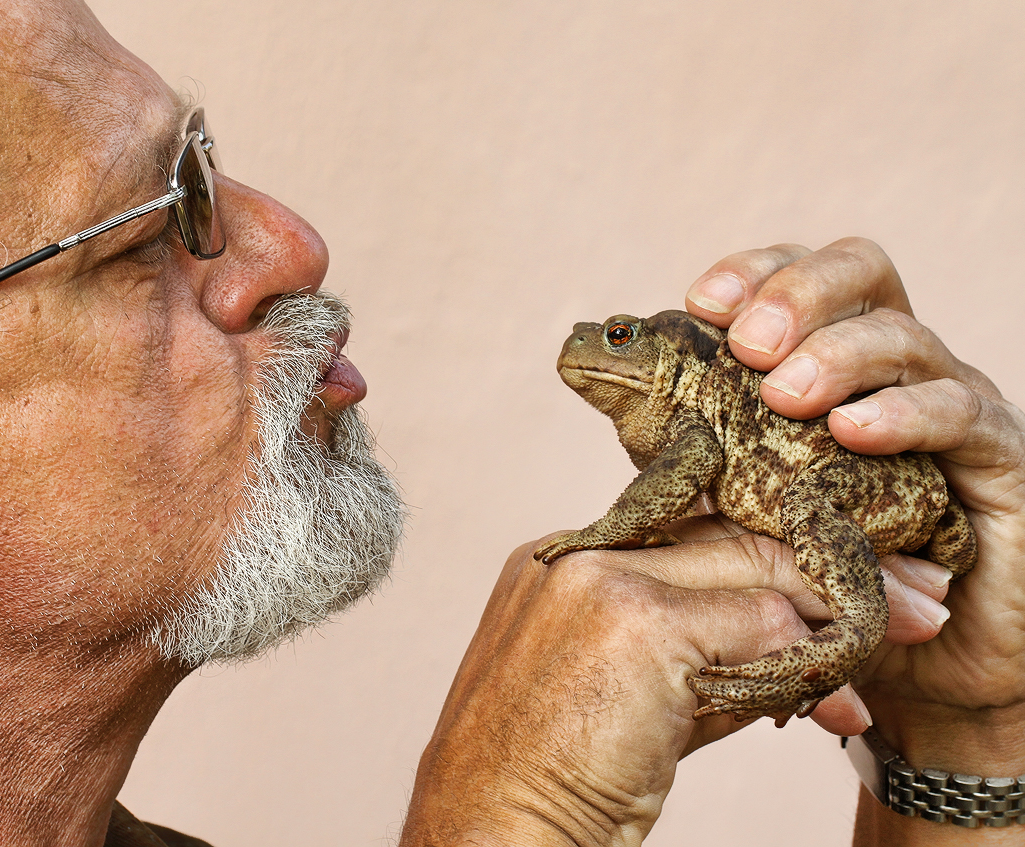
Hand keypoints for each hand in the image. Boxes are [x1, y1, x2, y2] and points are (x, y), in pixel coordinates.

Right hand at [401, 519, 947, 846]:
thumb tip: (800, 638)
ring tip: (881, 651)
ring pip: (753, 574)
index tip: (831, 574)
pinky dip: (805, 665)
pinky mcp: (639, 620)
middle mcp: (575, 554)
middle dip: (823, 572)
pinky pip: (759, 625)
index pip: (689, 532)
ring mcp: (602, 580)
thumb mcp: (625, 697)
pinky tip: (833, 700)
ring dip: (825, 620)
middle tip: (907, 599)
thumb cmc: (550, 780)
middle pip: (727, 541)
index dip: (770, 554)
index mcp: (558, 560)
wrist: (491, 829)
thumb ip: (703, 652)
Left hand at [686, 238, 1024, 797]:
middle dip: (799, 295)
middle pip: (862, 273)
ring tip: (785, 393)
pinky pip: (960, 414)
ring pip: (907, 338)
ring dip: (839, 355)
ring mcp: (953, 404)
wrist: (921, 667)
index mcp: (832, 359)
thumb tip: (604, 391)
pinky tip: (854, 430)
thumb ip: (687, 448)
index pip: (798, 275)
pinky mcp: (999, 461)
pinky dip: (904, 413)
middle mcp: (895, 366)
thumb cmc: (822, 575)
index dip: (754, 274)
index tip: (700, 303)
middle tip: (747, 344)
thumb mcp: (736, 505)